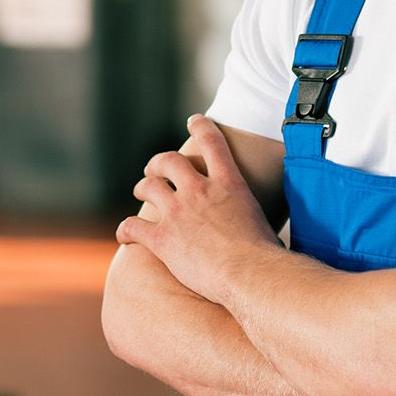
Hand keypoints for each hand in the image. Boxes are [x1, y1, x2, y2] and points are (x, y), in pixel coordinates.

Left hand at [117, 115, 277, 303]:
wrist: (251, 274)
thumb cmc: (267, 256)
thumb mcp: (268, 219)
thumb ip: (257, 211)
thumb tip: (269, 220)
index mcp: (229, 183)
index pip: (212, 142)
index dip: (201, 126)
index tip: (194, 120)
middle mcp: (200, 191)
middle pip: (170, 161)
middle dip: (159, 162)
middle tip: (156, 169)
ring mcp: (179, 212)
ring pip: (149, 187)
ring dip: (142, 186)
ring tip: (142, 190)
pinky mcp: (162, 238)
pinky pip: (133, 226)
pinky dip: (126, 229)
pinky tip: (125, 235)